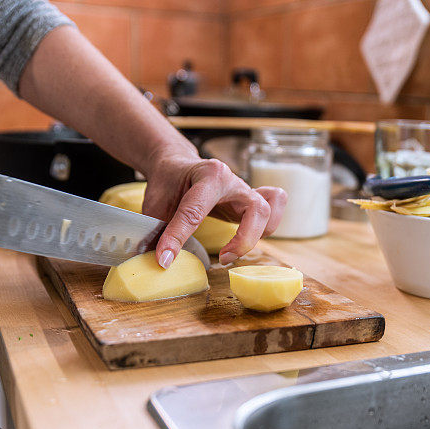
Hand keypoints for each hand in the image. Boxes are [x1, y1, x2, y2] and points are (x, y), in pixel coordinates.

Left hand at [142, 148, 286, 266]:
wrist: (177, 167)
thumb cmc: (169, 183)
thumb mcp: (155, 203)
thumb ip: (157, 230)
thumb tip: (154, 262)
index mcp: (208, 174)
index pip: (195, 210)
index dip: (177, 238)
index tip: (164, 259)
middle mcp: (233, 181)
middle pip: (255, 210)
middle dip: (243, 240)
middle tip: (222, 259)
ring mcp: (245, 191)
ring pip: (269, 210)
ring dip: (258, 235)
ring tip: (233, 253)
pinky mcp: (250, 202)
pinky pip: (275, 206)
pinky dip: (270, 223)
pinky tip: (254, 235)